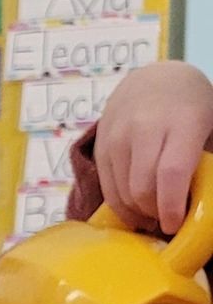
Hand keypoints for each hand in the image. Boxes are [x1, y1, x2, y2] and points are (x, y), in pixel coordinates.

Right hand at [91, 60, 212, 234]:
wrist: (151, 78)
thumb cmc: (188, 106)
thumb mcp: (207, 125)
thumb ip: (201, 162)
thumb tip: (195, 206)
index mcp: (181, 121)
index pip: (171, 173)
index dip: (172, 207)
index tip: (175, 225)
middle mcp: (145, 127)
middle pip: (143, 188)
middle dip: (155, 213)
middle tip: (166, 220)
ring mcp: (117, 137)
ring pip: (123, 193)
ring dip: (138, 212)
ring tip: (153, 213)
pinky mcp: (100, 147)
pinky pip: (108, 189)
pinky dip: (122, 206)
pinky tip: (136, 209)